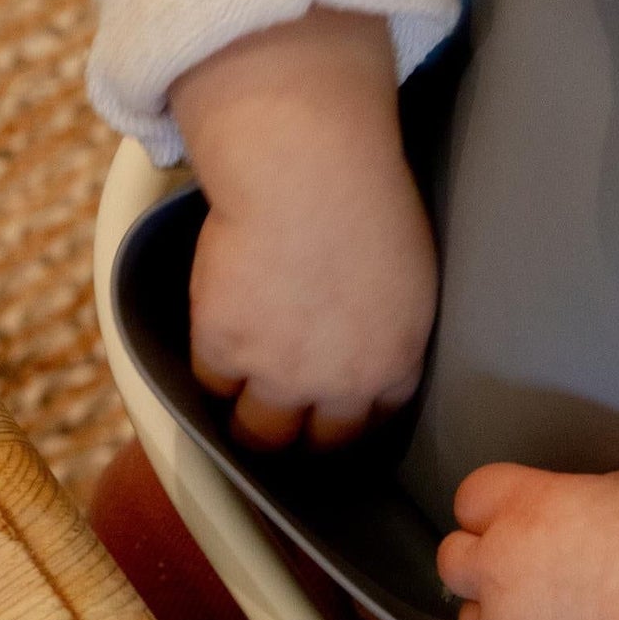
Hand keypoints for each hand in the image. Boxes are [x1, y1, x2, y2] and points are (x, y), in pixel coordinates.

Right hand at [171, 6, 435, 448]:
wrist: (308, 174)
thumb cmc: (369, 201)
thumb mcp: (408, 277)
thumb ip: (391, 323)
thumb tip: (368, 335)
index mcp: (396, 364)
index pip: (373, 424)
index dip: (348, 421)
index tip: (331, 417)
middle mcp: (342, 384)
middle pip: (316, 445)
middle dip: (301, 438)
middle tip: (282, 422)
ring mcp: (280, 375)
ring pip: (257, 433)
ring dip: (248, 424)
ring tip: (239, 407)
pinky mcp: (224, 350)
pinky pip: (210, 384)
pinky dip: (211, 368)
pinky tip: (215, 345)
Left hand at [437, 464, 618, 619]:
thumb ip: (598, 495)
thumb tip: (591, 510)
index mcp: (530, 511)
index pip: (474, 493)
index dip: (496, 499)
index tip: (517, 506)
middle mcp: (504, 572)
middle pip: (453, 556)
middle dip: (480, 553)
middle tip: (521, 557)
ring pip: (473, 619)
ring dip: (499, 610)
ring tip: (547, 612)